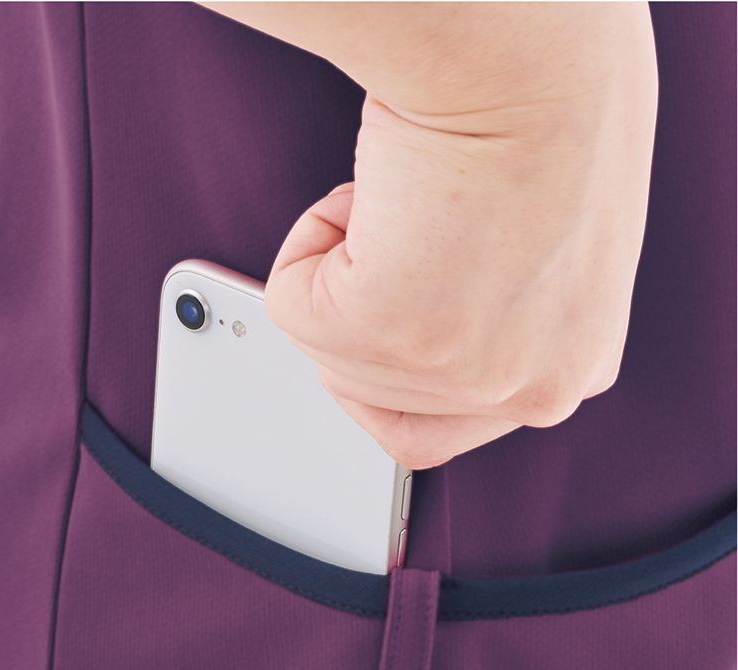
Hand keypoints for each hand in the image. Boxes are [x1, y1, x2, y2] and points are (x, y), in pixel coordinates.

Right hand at [264, 13, 656, 469]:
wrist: (528, 54)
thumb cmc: (543, 118)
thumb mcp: (539, 263)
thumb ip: (485, 328)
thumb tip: (402, 344)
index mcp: (566, 374)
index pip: (434, 430)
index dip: (391, 365)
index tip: (386, 315)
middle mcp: (525, 390)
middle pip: (371, 398)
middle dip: (362, 311)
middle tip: (403, 232)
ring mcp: (462, 372)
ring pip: (328, 353)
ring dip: (340, 270)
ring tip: (398, 204)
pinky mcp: (395, 333)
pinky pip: (290, 309)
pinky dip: (307, 243)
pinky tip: (372, 196)